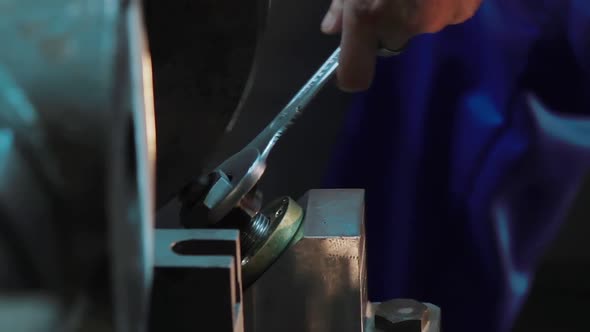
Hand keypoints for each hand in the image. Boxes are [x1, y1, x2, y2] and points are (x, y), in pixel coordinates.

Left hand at [321, 0, 481, 90]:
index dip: (352, 69)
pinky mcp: (466, 8)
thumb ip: (343, 3)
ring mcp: (439, 19)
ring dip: (418, 7)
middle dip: (389, 19)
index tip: (355, 58)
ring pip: (421, 25)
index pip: (354, 74)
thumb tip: (331, 28)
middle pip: (392, 40)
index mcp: (369, 14)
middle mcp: (405, 26)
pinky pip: (449, 13)